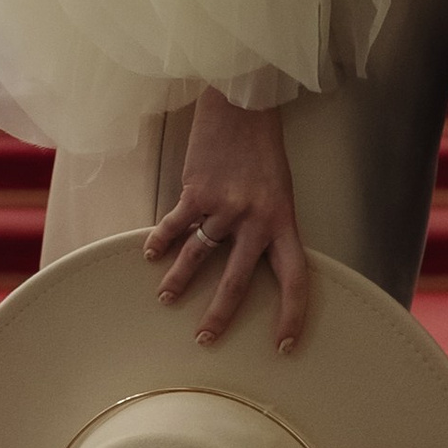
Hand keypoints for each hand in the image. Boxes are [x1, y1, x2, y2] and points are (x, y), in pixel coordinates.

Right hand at [146, 88, 311, 350]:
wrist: (242, 103)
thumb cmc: (262, 147)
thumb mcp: (278, 190)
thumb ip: (266, 224)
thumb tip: (247, 256)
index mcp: (284, 221)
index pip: (296, 279)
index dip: (292, 315)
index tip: (284, 344)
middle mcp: (256, 220)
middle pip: (238, 281)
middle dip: (219, 315)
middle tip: (204, 339)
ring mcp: (225, 207)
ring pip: (199, 256)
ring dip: (179, 282)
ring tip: (166, 299)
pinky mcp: (196, 191)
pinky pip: (175, 226)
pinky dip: (161, 241)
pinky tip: (150, 254)